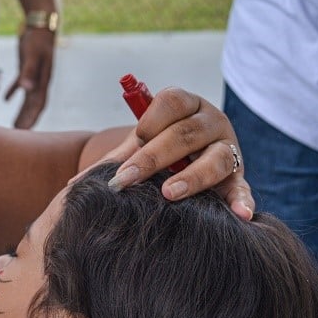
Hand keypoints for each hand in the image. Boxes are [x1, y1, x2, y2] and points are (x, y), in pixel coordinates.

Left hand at [4, 28, 54, 128]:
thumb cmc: (37, 40)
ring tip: (14, 124)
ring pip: (27, 98)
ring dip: (21, 111)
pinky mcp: (26, 68)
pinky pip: (20, 84)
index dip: (32, 118)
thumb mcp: (32, 56)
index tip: (26, 132)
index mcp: (43, 81)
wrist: (40, 25)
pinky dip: (13, 92)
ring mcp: (33, 75)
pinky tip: (6, 99)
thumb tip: (26, 89)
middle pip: (33, 105)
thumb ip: (28, 72)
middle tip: (17, 134)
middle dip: (27, 119)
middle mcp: (39, 81)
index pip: (39, 104)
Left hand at [98, 87, 254, 219]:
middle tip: (128, 178)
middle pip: (185, 134)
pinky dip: (242, 201)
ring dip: (192, 177)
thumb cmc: (160, 148)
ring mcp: (228, 149)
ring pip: (215, 158)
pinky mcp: (238, 176)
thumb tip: (74, 185)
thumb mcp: (140, 146)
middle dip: (154, 157)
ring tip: (169, 194)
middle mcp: (211, 122)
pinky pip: (243, 187)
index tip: (135, 139)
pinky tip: (240, 216)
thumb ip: (115, 159)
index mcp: (186, 105)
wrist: (190, 159)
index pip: (172, 101)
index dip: (152, 119)